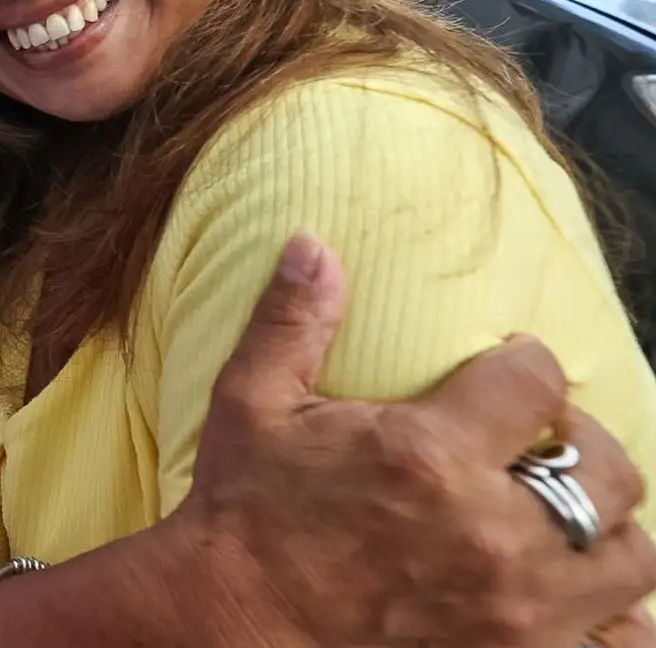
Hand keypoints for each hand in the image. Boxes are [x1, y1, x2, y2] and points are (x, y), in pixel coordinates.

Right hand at [175, 233, 655, 646]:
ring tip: (560, 510)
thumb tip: (312, 242)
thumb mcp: (252, 403)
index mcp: (428, 454)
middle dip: (580, 439)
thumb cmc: (244, 511)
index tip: (506, 368)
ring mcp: (515, 606)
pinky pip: (620, 637)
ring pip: (629, 553)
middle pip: (606, 466)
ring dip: (605, 524)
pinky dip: (617, 613)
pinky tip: (577, 585)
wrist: (234, 625)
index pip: (536, 379)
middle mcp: (488, 531)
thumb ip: (291, 321)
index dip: (525, 363)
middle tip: (537, 438)